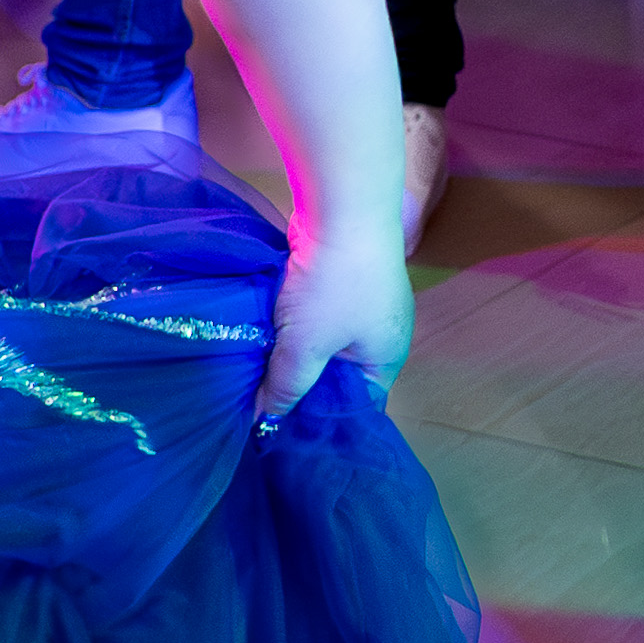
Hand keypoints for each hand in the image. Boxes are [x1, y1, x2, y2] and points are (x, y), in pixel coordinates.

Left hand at [260, 230, 414, 423]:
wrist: (343, 210)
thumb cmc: (335, 287)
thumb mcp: (306, 345)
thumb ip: (286, 386)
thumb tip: (266, 420)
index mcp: (386, 358)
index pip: (357, 406)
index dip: (321, 422)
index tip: (281, 431)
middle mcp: (380, 336)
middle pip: (338, 377)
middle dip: (301, 386)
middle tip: (259, 403)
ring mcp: (363, 306)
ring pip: (323, 346)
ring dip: (293, 354)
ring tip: (256, 369)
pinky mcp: (343, 282)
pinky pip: (316, 319)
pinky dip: (293, 327)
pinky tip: (265, 332)